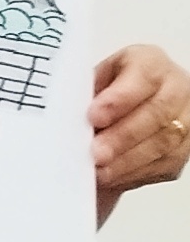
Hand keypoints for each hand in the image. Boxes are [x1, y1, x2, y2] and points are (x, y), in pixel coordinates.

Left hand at [90, 42, 189, 220]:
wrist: (137, 102)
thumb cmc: (112, 89)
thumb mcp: (96, 80)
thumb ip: (86, 93)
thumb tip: (64, 115)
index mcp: (151, 64)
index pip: (142, 77)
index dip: (119, 99)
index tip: (94, 116)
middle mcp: (175, 89)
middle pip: (156, 114)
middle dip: (122, 137)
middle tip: (95, 153)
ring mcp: (185, 119)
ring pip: (164, 143)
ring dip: (129, 161)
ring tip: (100, 172)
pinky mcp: (185, 148)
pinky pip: (165, 164)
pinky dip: (136, 174)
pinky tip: (114, 177)